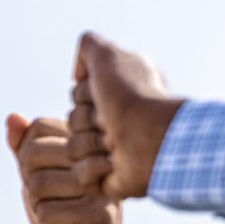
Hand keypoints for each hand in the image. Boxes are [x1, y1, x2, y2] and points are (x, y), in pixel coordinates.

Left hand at [7, 114, 124, 223]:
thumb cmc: (67, 212)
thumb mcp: (42, 175)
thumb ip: (26, 148)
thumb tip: (12, 118)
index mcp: (87, 139)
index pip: (38, 128)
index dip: (30, 158)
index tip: (53, 176)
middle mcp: (100, 155)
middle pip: (33, 156)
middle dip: (33, 185)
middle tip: (58, 200)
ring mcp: (102, 184)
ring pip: (37, 185)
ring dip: (40, 208)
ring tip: (64, 213)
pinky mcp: (99, 215)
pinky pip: (46, 213)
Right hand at [70, 32, 185, 199]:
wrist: (152, 138)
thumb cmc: (133, 96)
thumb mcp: (108, 56)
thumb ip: (88, 45)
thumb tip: (78, 74)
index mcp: (117, 94)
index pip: (78, 95)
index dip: (86, 94)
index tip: (105, 94)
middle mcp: (114, 120)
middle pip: (72, 120)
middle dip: (86, 120)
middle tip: (110, 122)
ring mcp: (111, 150)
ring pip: (73, 148)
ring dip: (90, 144)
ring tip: (115, 144)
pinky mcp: (107, 178)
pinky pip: (80, 173)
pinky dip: (94, 167)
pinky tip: (113, 164)